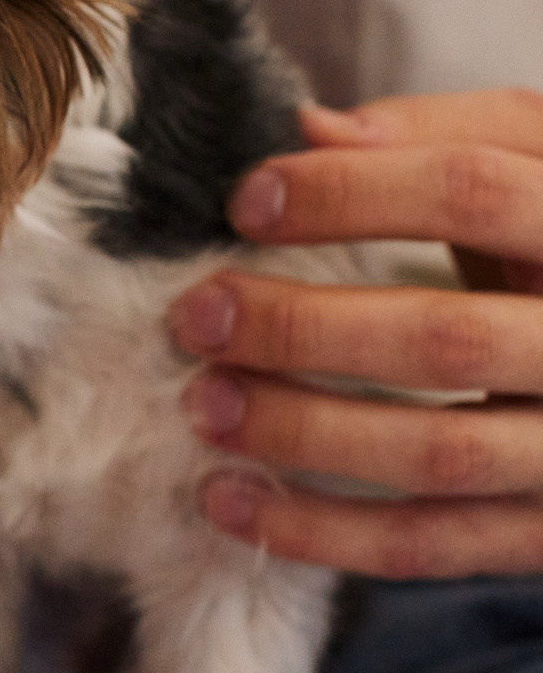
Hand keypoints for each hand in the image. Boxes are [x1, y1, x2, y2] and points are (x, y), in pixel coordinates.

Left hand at [165, 89, 542, 576]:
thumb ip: (443, 134)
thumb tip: (311, 126)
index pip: (475, 189)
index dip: (350, 191)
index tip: (247, 200)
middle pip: (445, 337)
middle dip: (300, 329)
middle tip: (196, 314)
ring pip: (440, 452)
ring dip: (301, 434)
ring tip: (202, 405)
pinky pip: (436, 546)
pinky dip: (322, 533)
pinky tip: (227, 502)